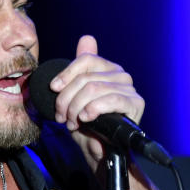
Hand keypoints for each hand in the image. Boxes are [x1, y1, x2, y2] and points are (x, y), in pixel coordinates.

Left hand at [49, 35, 144, 164]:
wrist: (99, 152)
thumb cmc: (87, 124)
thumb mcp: (77, 94)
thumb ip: (81, 68)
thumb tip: (87, 38)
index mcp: (108, 69)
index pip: (86, 60)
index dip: (67, 74)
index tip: (54, 89)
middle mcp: (122, 76)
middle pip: (87, 77)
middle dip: (67, 99)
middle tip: (61, 116)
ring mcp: (130, 89)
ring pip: (94, 89)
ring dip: (76, 108)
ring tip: (71, 122)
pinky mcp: (135, 104)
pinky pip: (110, 100)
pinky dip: (93, 109)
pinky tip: (86, 119)